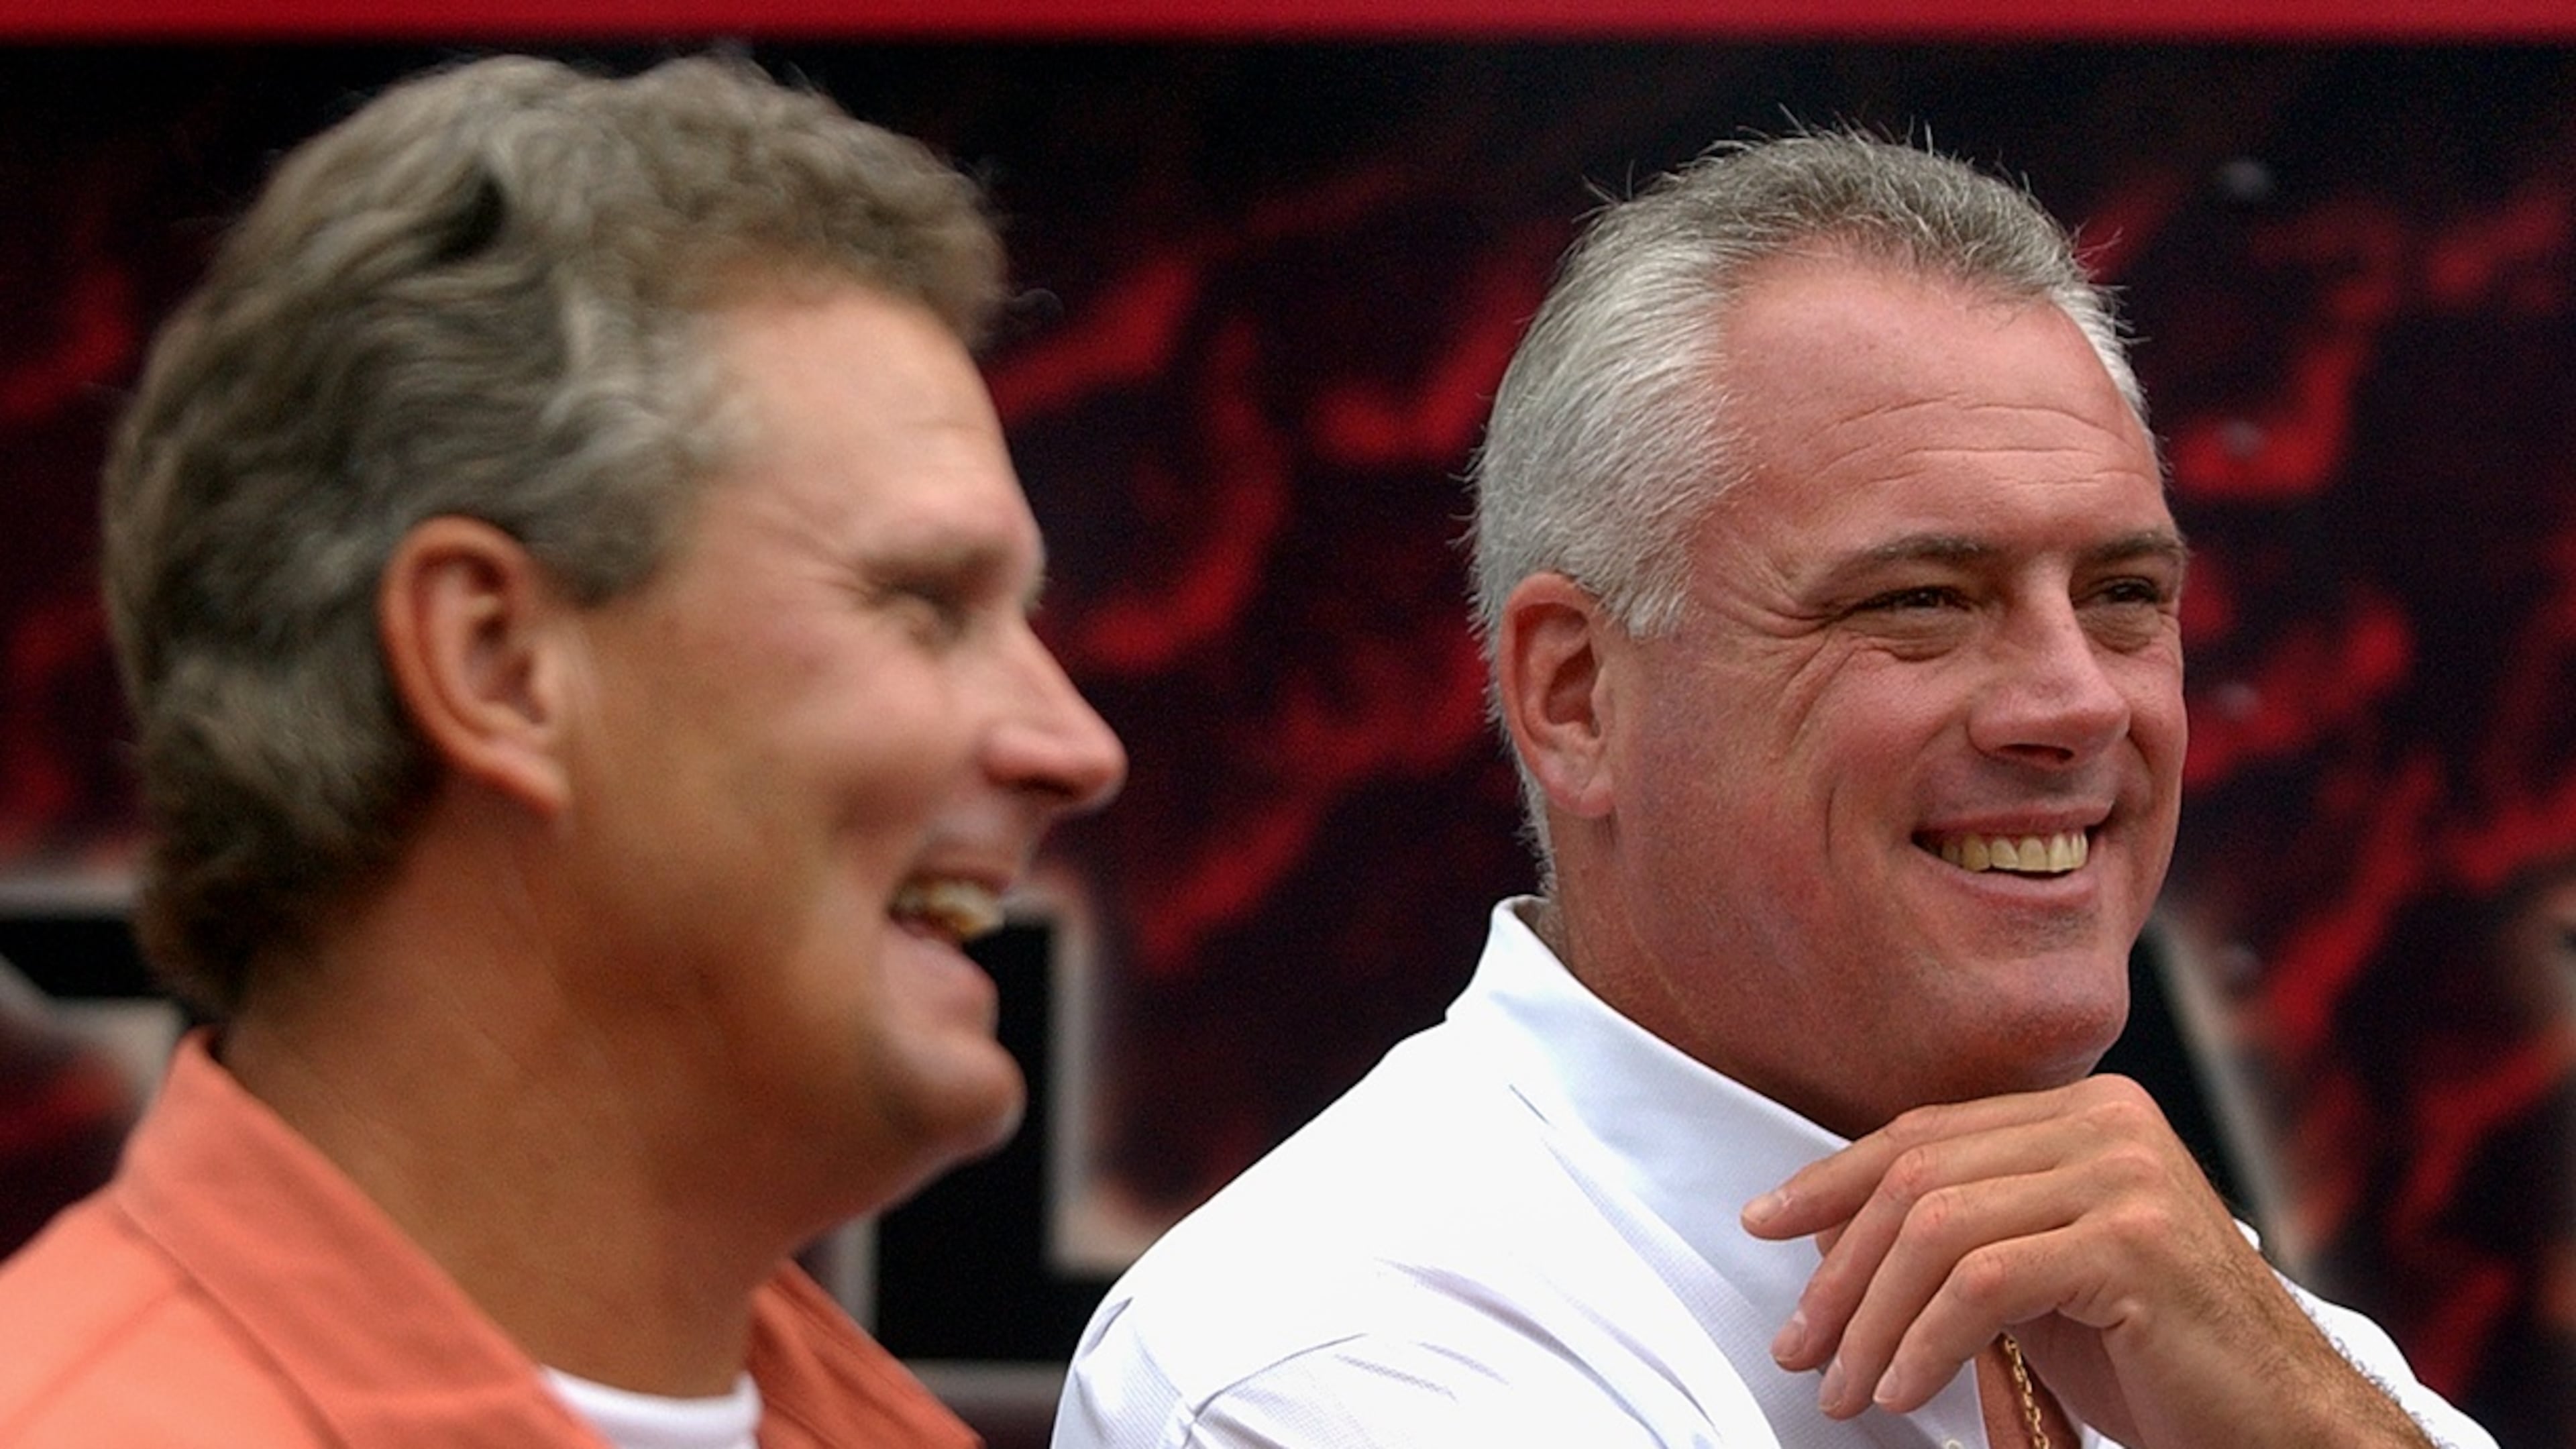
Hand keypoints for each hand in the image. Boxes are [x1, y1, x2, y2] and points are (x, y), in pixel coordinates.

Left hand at [1739, 1075, 2430, 1447]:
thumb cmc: (2162, 1357)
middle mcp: (2107, 1121)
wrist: (2285, 1420)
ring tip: (1839, 1387)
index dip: (1832, 1181)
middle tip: (1797, 1345)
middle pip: (1919, 1178)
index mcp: (2085, 1110)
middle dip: (1838, 1268)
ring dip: (1870, 1318)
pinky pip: (1984, 1285)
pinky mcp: (2135, 1242)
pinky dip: (1925, 1343)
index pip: (1924, 1135)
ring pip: (1938, 1231)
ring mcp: (2126, 1174)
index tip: (1764, 1225)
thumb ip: (1965, 1233)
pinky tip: (1900, 1388)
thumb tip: (1826, 1238)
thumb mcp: (2044, 1274)